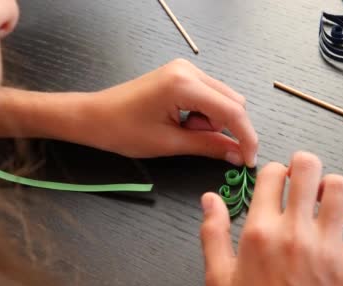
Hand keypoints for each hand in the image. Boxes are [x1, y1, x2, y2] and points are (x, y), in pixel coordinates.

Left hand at [86, 59, 257, 165]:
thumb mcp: (170, 143)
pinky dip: (204, 115)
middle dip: (226, 128)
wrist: (93, 116)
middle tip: (203, 144)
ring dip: (213, 122)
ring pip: (223, 100)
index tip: (249, 159)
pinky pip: (209, 97)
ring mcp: (185, 70)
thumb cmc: (122, 130)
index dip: (246, 136)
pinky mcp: (181, 75)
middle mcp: (189, 70)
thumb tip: (239, 155)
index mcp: (184, 84)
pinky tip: (183, 122)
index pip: (232, 110)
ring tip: (183, 132)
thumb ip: (209, 146)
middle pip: (233, 102)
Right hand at [199, 152, 342, 285]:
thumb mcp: (218, 280)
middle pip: (308, 168)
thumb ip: (213, 233)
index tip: (275, 182)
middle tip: (302, 178)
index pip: (271, 174)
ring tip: (325, 199)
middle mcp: (295, 233)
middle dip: (303, 165)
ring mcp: (327, 248)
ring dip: (333, 186)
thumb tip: (210, 199)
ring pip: (341, 187)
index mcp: (260, 232)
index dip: (273, 172)